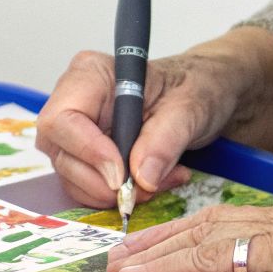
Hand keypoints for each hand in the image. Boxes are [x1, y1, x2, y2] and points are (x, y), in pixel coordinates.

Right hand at [36, 27, 272, 208]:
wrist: (210, 97)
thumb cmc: (199, 86)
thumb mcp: (193, 105)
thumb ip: (166, 137)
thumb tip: (142, 176)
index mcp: (91, 75)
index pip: (62, 120)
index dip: (87, 152)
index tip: (121, 175)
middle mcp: (75, 102)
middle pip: (62, 155)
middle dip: (104, 180)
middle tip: (150, 185)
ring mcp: (78, 133)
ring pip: (73, 178)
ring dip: (117, 191)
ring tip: (164, 178)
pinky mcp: (88, 158)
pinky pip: (89, 188)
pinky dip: (120, 195)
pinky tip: (154, 181)